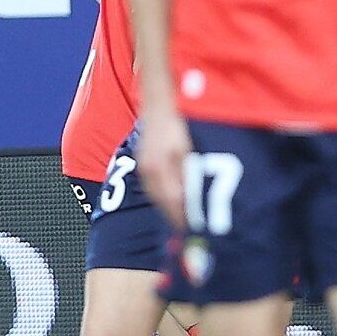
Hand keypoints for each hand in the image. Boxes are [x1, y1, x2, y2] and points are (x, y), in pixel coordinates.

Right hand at [139, 107, 192, 228]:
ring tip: (183, 217)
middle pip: (162, 201)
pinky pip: (153, 187)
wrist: (158, 108)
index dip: (182, 215)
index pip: (171, 200)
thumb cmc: (177, 126)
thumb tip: (191, 197)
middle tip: (190, 227)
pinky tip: (174, 199)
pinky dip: (163, 196)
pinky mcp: (143, 163)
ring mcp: (144, 167)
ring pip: (156, 196)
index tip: (193, 226)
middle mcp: (148, 171)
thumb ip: (187, 174)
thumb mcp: (188, 150)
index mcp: (158, 168)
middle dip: (176, 216)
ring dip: (169, 208)